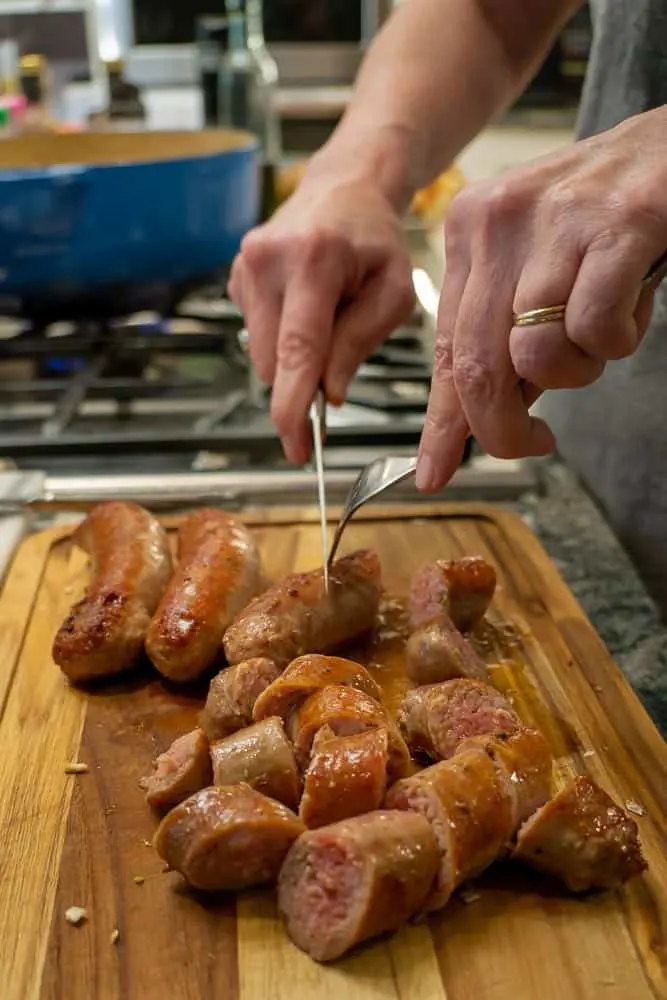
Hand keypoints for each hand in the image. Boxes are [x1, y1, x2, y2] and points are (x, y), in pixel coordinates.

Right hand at [228, 170, 413, 462]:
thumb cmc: (375, 240)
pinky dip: (282, 336)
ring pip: (261, 353)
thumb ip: (360, 344)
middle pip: (272, 360)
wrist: (344, 189)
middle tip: (337, 366)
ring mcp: (244, 266)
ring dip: (294, 356)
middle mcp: (267, 259)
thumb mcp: (393, 292)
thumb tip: (330, 394)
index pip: (297, 349)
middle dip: (301, 383)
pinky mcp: (236, 276)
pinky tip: (304, 307)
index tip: (297, 446)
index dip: (293, 405)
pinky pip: (256, 333)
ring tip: (326, 317)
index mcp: (313, 260)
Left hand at [416, 106, 666, 492]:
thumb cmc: (603, 218)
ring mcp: (555, 222)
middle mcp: (498, 223)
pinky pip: (593, 328)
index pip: (444, 349)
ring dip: (573, 373)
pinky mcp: (617, 227)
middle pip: (476, 365)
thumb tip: (485, 417)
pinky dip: (614, 343)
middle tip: (532, 444)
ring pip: (533, 354)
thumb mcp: (534, 268)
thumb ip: (504, 334)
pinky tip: (627, 312)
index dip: (440, 424)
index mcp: (468, 232)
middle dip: (502, 428)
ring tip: (600, 337)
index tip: (433, 471)